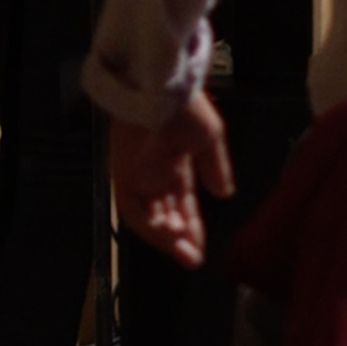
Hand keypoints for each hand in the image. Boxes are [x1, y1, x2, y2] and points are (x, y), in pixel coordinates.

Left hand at [110, 92, 234, 268]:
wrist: (160, 86)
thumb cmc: (186, 106)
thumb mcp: (209, 137)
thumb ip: (215, 166)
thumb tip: (224, 194)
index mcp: (175, 163)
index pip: (182, 204)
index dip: (192, 227)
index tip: (201, 250)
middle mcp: (155, 173)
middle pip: (164, 215)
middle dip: (178, 239)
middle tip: (192, 259)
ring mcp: (137, 173)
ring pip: (147, 216)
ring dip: (163, 237)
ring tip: (183, 251)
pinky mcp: (122, 172)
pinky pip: (132, 208)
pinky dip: (148, 224)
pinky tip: (168, 235)